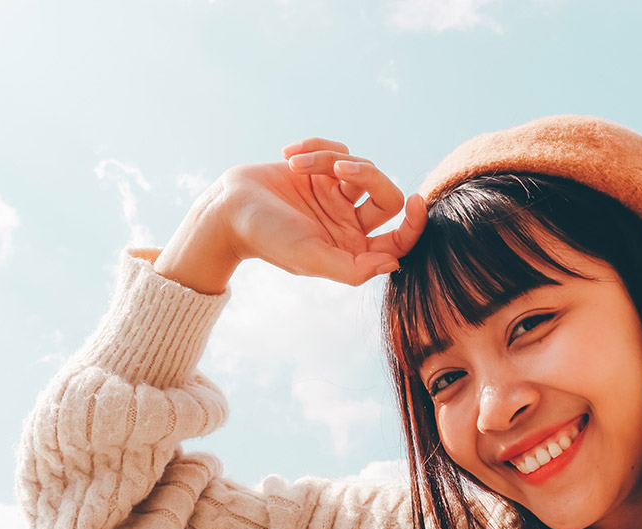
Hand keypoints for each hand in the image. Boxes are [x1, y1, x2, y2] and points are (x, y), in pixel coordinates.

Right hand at [155, 138, 426, 292]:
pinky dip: (317, 147)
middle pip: (386, 196)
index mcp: (352, 248)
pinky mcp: (320, 170)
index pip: (398, 240)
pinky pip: (338, 149)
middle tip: (339, 168)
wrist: (228, 208)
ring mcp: (336, 195)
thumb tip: (395, 264)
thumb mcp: (311, 258)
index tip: (414, 201)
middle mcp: (349, 222)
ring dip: (329, 159)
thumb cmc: (268, 238)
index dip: (414, 224)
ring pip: (361, 167)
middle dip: (369, 175)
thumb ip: (353, 268)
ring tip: (297, 163)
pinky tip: (290, 153)